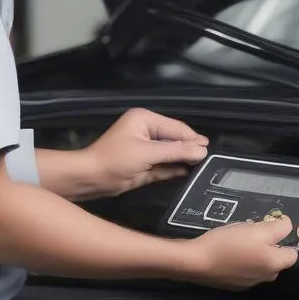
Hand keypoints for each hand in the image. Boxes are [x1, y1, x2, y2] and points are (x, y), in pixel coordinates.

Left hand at [81, 108, 208, 197]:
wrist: (91, 179)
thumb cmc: (113, 160)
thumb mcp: (147, 153)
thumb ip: (176, 152)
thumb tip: (201, 151)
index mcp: (145, 120)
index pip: (176, 128)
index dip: (192, 139)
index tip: (207, 149)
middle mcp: (146, 131)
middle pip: (175, 139)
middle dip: (189, 149)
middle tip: (207, 159)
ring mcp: (145, 148)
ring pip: (171, 153)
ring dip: (183, 159)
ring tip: (202, 165)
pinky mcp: (144, 164)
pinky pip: (164, 165)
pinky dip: (174, 168)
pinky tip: (187, 171)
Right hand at [187, 214, 298, 290]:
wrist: (197, 261)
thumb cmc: (228, 243)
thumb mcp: (256, 229)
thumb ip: (278, 227)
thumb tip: (287, 226)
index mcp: (273, 265)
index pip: (292, 254)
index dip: (286, 239)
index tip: (275, 228)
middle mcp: (264, 277)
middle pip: (275, 260)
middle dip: (270, 246)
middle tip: (254, 232)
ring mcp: (248, 283)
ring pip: (259, 265)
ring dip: (255, 254)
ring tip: (240, 240)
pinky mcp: (233, 284)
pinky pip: (245, 270)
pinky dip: (242, 261)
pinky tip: (229, 252)